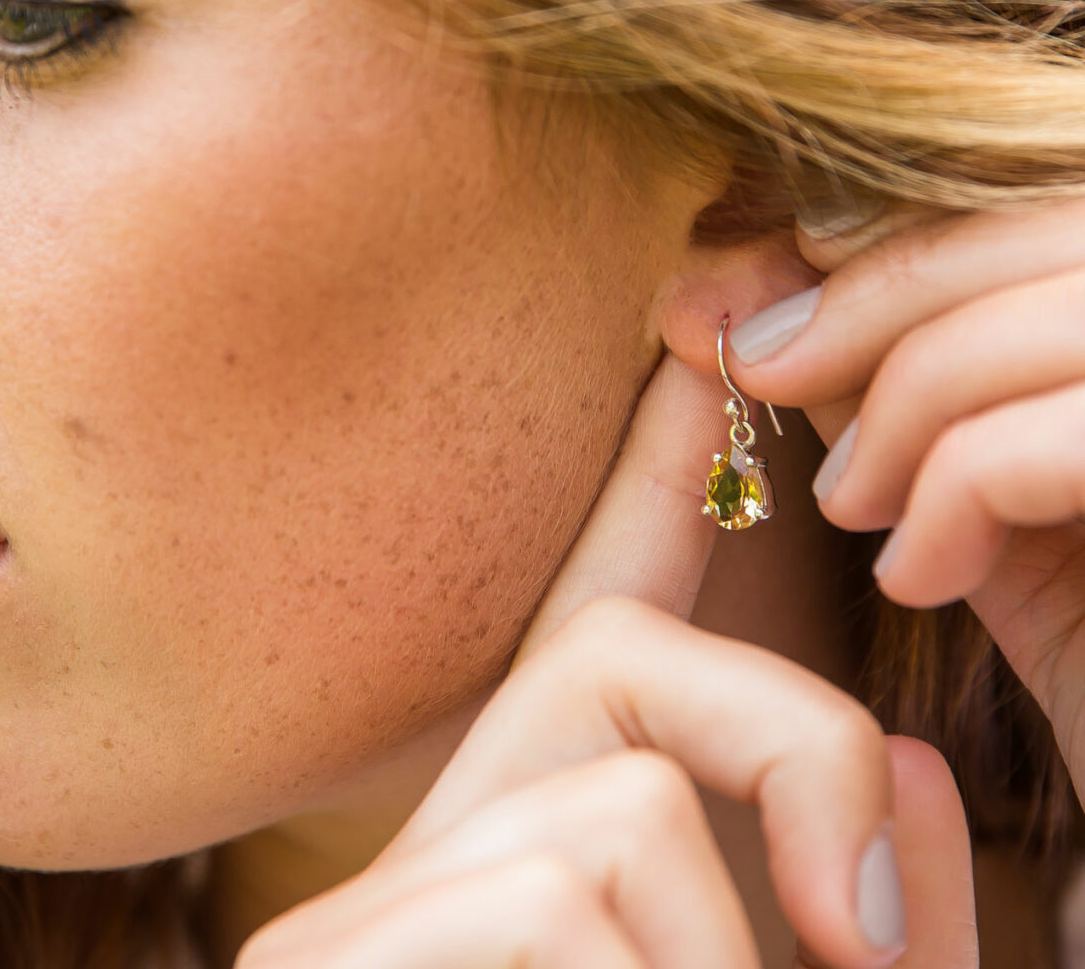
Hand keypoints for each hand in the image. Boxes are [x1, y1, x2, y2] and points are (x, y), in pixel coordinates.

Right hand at [237, 358, 976, 968]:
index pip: (604, 611)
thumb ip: (843, 902)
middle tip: (872, 937)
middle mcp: (445, 841)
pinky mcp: (334, 961)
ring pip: (617, 815)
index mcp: (554, 841)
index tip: (686, 334)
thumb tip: (905, 814)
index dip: (647, 468)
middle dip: (793, 765)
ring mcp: (378, 908)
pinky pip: (575, 896)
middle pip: (631, 666)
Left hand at [721, 193, 1084, 802]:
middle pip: (1048, 230)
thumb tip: (753, 295)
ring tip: (847, 508)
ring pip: (1056, 316)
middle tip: (755, 368)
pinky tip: (915, 578)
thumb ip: (904, 385)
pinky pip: (1065, 438)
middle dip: (873, 292)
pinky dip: (961, 489)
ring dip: (910, 400)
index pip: (1035, 202)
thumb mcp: (986, 498)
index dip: (889, 232)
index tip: (759, 288)